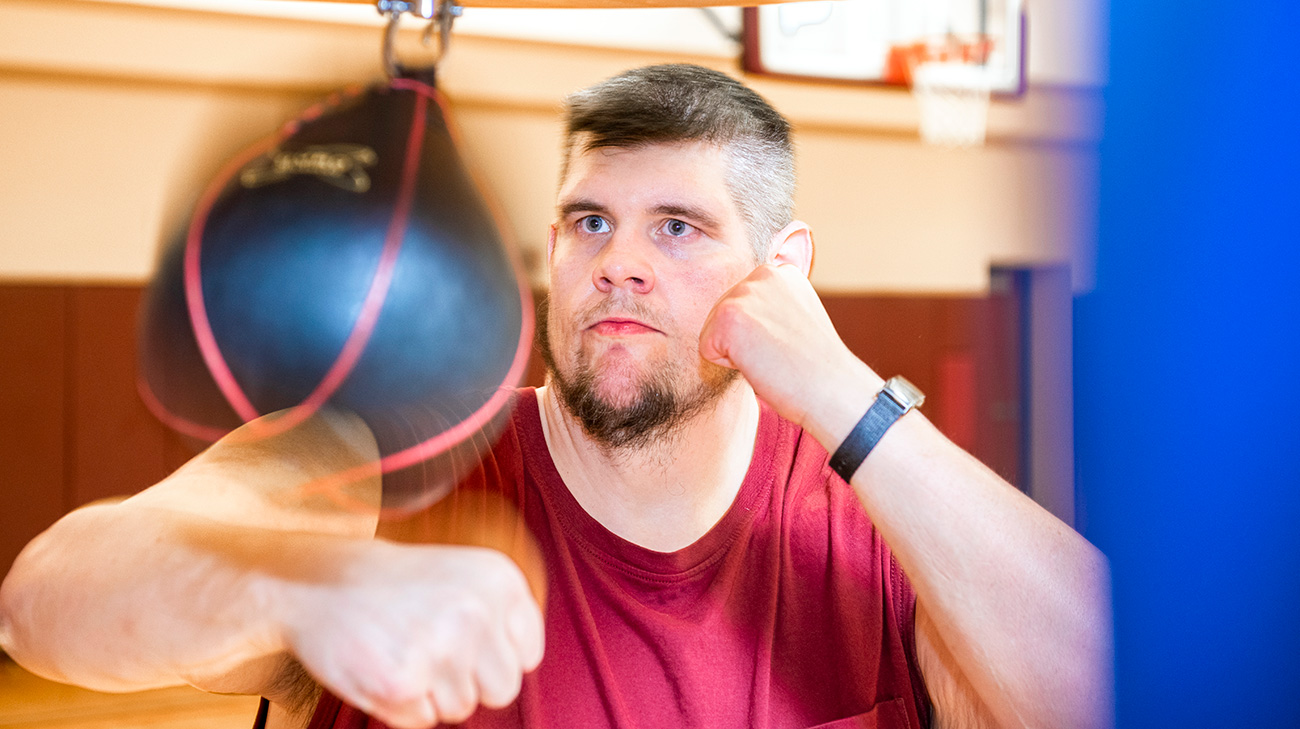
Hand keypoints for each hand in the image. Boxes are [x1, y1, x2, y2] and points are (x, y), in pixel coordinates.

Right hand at [279, 541, 543, 727]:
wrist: (318, 580)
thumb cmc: (395, 587)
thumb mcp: (464, 578)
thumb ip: (502, 619)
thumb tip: (523, 669)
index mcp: (500, 580)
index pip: (528, 655)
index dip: (493, 658)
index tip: (462, 640)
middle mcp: (477, 610)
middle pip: (502, 689)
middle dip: (467, 681)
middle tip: (428, 648)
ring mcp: (441, 646)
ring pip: (462, 708)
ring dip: (432, 693)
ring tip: (402, 651)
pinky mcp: (403, 681)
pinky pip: (424, 721)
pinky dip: (402, 706)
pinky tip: (382, 666)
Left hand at [699, 263, 882, 448]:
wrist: (832, 388)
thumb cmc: (815, 366)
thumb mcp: (797, 317)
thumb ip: (772, 304)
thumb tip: (747, 314)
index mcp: (781, 272)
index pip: (743, 304)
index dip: (759, 332)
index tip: (788, 342)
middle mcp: (762, 273)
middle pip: (723, 315)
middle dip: (744, 341)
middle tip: (780, 352)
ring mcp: (744, 292)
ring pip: (712, 331)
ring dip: (737, 352)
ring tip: (772, 356)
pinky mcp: (728, 315)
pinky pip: (706, 349)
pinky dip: (728, 365)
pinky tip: (761, 362)